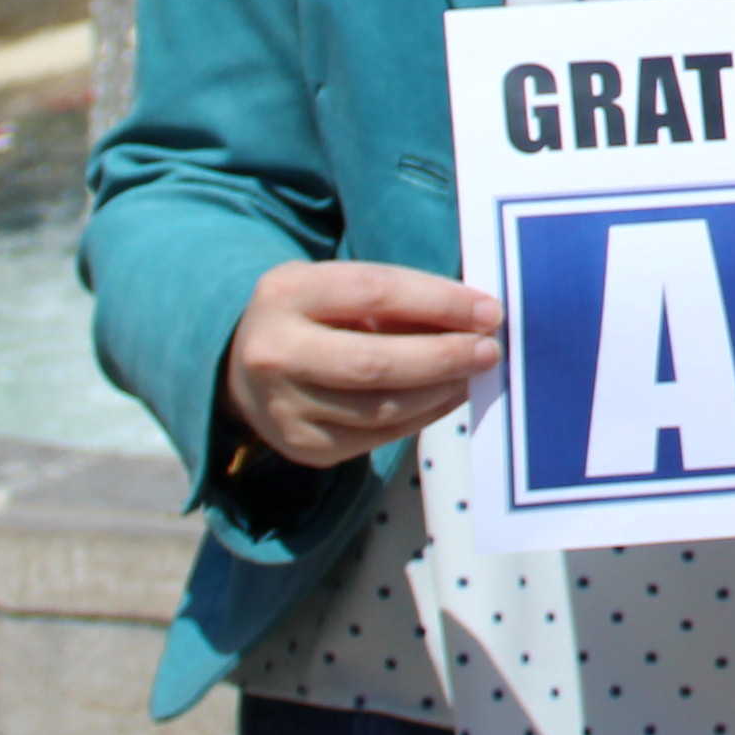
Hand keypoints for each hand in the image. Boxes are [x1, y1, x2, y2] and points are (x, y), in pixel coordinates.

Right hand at [220, 261, 505, 470]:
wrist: (245, 369)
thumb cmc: (315, 316)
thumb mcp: (340, 287)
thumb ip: (398, 297)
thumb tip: (476, 318)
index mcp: (284, 294)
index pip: (374, 291)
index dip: (438, 302)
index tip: (489, 310)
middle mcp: (274, 353)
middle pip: (374, 362)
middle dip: (443, 357)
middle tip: (489, 350)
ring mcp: (284, 408)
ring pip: (382, 408)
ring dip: (441, 389)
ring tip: (474, 371)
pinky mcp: (304, 446)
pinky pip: (379, 436)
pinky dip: (424, 415)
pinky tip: (447, 395)